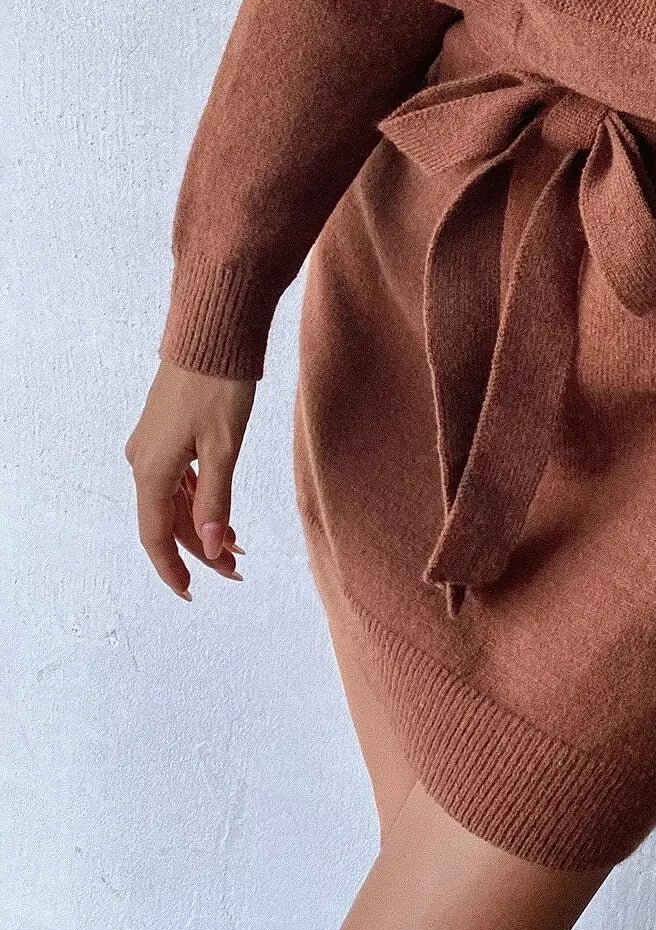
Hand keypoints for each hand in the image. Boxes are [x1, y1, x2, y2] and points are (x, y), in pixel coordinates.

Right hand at [124, 360, 253, 599]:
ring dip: (202, 524)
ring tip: (237, 544)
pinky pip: (177, 479)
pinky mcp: (165, 433)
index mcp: (152, 472)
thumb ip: (216, 500)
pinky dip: (199, 499)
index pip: (156, 537)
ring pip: (174, 501)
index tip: (193, 594)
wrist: (211, 335)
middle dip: (200, 548)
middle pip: (167, 521)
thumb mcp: (224, 448)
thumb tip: (209, 548)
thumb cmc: (219, 387)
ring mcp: (152, 447)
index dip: (173, 570)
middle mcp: (143, 462)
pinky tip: (221, 511)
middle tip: (237, 569)